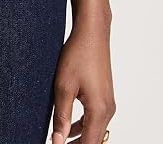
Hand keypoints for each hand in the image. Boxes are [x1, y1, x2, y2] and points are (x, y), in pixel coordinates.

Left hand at [50, 18, 115, 142]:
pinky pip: (95, 119)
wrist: (92, 33)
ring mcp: (108, 103)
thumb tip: (57, 141)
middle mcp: (108, 110)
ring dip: (79, 138)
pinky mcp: (104, 97)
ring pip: (95, 131)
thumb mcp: (63, 87)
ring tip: (60, 140)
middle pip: (94, 141)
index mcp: (99, 110)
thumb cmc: (78, 54)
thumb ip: (61, 117)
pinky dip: (83, 126)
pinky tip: (68, 125)